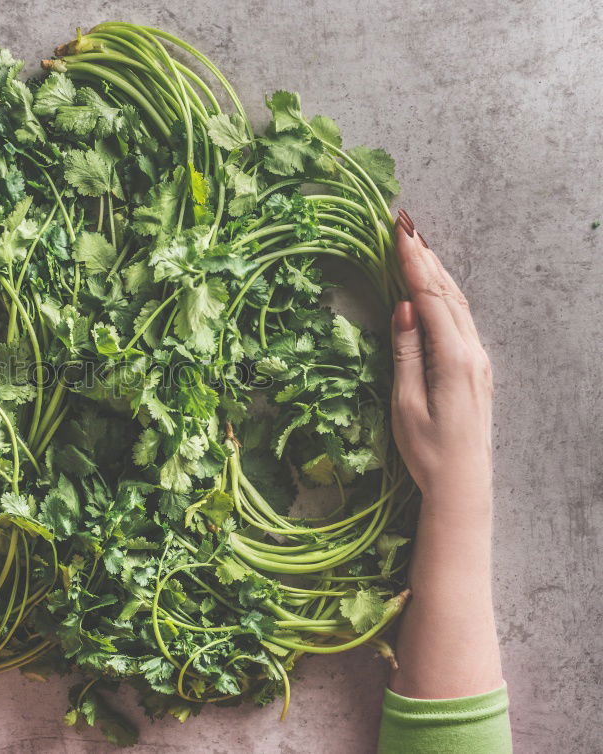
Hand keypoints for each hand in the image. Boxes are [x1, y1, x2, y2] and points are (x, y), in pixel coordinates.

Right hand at [390, 210, 492, 507]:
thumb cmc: (427, 451)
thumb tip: (404, 308)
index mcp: (453, 358)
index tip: (397, 233)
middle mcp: (473, 352)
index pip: (429, 298)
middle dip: (425, 257)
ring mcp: (479, 360)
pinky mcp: (477, 369)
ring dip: (437, 272)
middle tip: (405, 225)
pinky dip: (445, 295)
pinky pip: (462, 320)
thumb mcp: (406, 403)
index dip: (412, 263)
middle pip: (447, 293)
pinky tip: (435, 288)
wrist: (463, 485)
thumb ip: (406, 352)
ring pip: (458, 304)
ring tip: (418, 246)